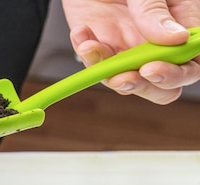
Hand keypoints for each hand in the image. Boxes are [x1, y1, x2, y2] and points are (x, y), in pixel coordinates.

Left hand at [62, 0, 199, 103]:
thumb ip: (156, 12)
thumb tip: (175, 39)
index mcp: (184, 25)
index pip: (192, 64)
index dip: (177, 74)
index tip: (153, 68)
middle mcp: (159, 44)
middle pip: (163, 85)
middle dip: (145, 86)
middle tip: (127, 75)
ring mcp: (130, 49)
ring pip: (128, 82)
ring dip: (109, 74)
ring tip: (93, 48)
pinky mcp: (102, 48)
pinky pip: (96, 65)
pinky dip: (87, 54)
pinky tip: (82, 33)